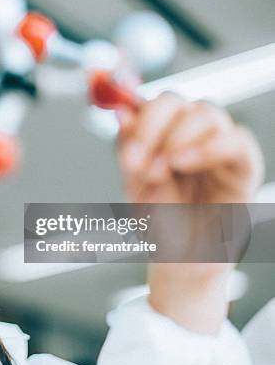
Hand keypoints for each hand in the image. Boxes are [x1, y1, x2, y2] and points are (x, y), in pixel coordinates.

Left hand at [116, 93, 263, 333]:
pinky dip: (206, 147)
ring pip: (207, 114)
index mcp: (162, 134)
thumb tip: (121, 110)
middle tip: (137, 161)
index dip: (136, 116)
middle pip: (176, 102)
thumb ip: (129, 147)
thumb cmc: (158, 222)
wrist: (177, 263)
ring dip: (175, 139)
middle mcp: (190, 135)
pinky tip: (182, 164)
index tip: (124, 143)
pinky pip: (236, 141)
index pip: (152, 103)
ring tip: (158, 173)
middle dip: (152, 126)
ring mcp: (217, 148)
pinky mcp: (242, 167)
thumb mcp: (133, 184)